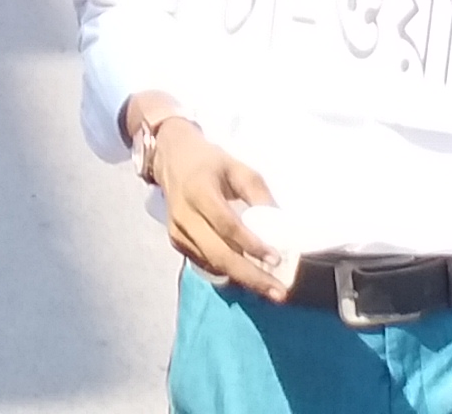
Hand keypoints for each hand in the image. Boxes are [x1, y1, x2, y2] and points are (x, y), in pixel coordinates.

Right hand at [141, 119, 296, 303]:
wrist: (171, 158)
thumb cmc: (210, 163)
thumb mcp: (239, 169)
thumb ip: (259, 196)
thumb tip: (280, 228)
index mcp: (200, 190)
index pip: (227, 225)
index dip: (251, 244)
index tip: (276, 259)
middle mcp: (185, 214)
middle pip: (219, 253)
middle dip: (251, 276)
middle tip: (278, 293)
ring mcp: (178, 230)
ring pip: (213, 262)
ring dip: (243, 278)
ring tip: (270, 288)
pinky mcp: (176, 241)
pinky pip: (205, 262)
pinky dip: (227, 271)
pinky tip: (248, 275)